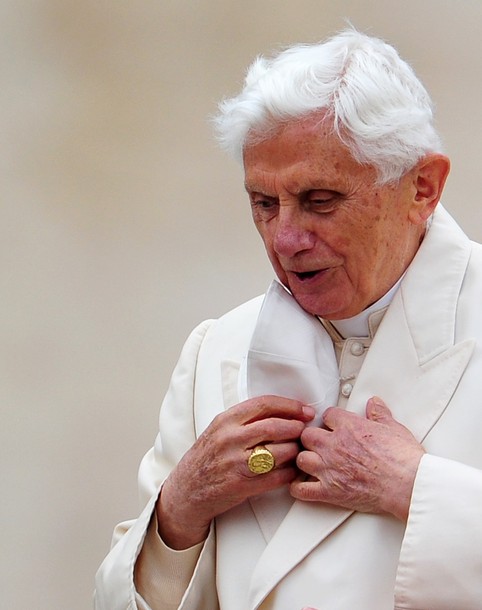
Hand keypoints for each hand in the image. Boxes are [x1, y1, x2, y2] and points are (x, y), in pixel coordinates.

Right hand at [157, 396, 314, 548]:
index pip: (264, 404)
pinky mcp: (242, 485)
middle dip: (296, 427)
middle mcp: (231, 439)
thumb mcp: (219, 429)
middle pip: (274, 427)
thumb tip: (280, 411)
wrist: (187, 489)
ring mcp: (236, 463)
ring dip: (295, 451)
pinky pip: (276, 477)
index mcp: (226, 420)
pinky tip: (293, 470)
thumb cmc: (207, 457)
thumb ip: (244, 419)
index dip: (290, 406)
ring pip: (279, 452)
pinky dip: (290, 473)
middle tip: (305, 429)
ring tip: (299, 450)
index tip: (304, 410)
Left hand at [290, 396, 424, 521]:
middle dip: (311, 439)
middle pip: (307, 435)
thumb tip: (374, 403)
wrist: (406, 484)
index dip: (330, 420)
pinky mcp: (329, 491)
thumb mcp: (393, 427)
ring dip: (305, 460)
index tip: (332, 426)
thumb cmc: (402, 458)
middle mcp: (334, 445)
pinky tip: (301, 486)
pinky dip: (298, 489)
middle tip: (319, 444)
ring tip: (312, 463)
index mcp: (349, 427)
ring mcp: (329, 468)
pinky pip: (301, 490)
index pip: (328, 415)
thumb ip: (379, 413)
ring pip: (301, 458)